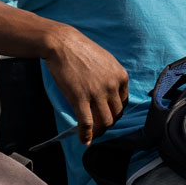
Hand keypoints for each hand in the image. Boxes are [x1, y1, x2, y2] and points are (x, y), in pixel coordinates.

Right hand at [42, 26, 129, 145]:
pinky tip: (84, 141)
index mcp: (120, 76)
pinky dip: (86, 135)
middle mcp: (112, 86)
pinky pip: (87, 123)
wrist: (61, 43)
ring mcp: (96, 93)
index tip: (107, 115)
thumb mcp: (105, 60)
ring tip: (93, 134)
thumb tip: (110, 91)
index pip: (123, 102)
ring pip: (105, 121)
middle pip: (115, 114)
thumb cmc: (80, 49)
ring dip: (99, 131)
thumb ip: (111, 76)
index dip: (115, 112)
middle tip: (100, 127)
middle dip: (108, 122)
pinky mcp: (80, 98)